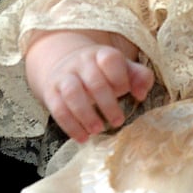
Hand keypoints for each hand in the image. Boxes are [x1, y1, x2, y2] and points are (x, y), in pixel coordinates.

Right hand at [24, 30, 154, 142]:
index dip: (120, 78)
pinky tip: (82, 137)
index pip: (110, 59)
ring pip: (72, 93)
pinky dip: (70, 125)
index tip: (127, 93)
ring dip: (86, 115)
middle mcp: (81, 63)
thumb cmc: (103, 72)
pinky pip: (57, 108)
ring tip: (98, 130)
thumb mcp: (123, 68)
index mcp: (102, 54)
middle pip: (94, 81)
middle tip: (118, 121)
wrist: (66, 64)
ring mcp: (64, 76)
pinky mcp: (51, 92)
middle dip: (107, 104)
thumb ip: (140, 77)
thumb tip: (141, 94)